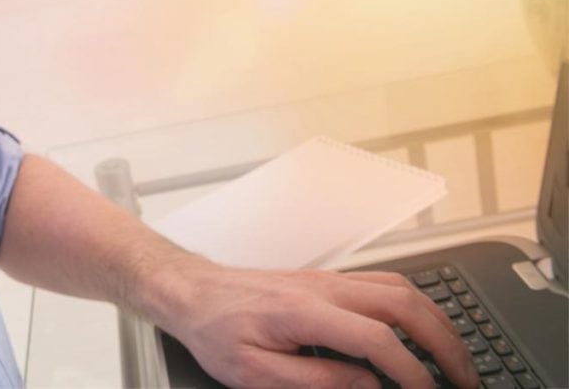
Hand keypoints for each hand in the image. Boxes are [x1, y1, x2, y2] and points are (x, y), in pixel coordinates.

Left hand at [148, 260, 478, 388]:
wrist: (192, 291)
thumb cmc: (215, 329)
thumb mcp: (254, 373)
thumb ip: (315, 381)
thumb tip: (368, 383)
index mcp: (304, 311)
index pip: (377, 339)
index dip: (411, 373)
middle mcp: (322, 287)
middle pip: (404, 303)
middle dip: (444, 342)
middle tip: (465, 378)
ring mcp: (327, 279)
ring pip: (400, 288)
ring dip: (437, 320)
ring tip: (454, 357)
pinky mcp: (326, 280)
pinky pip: (384, 284)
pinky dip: (416, 307)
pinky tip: (423, 329)